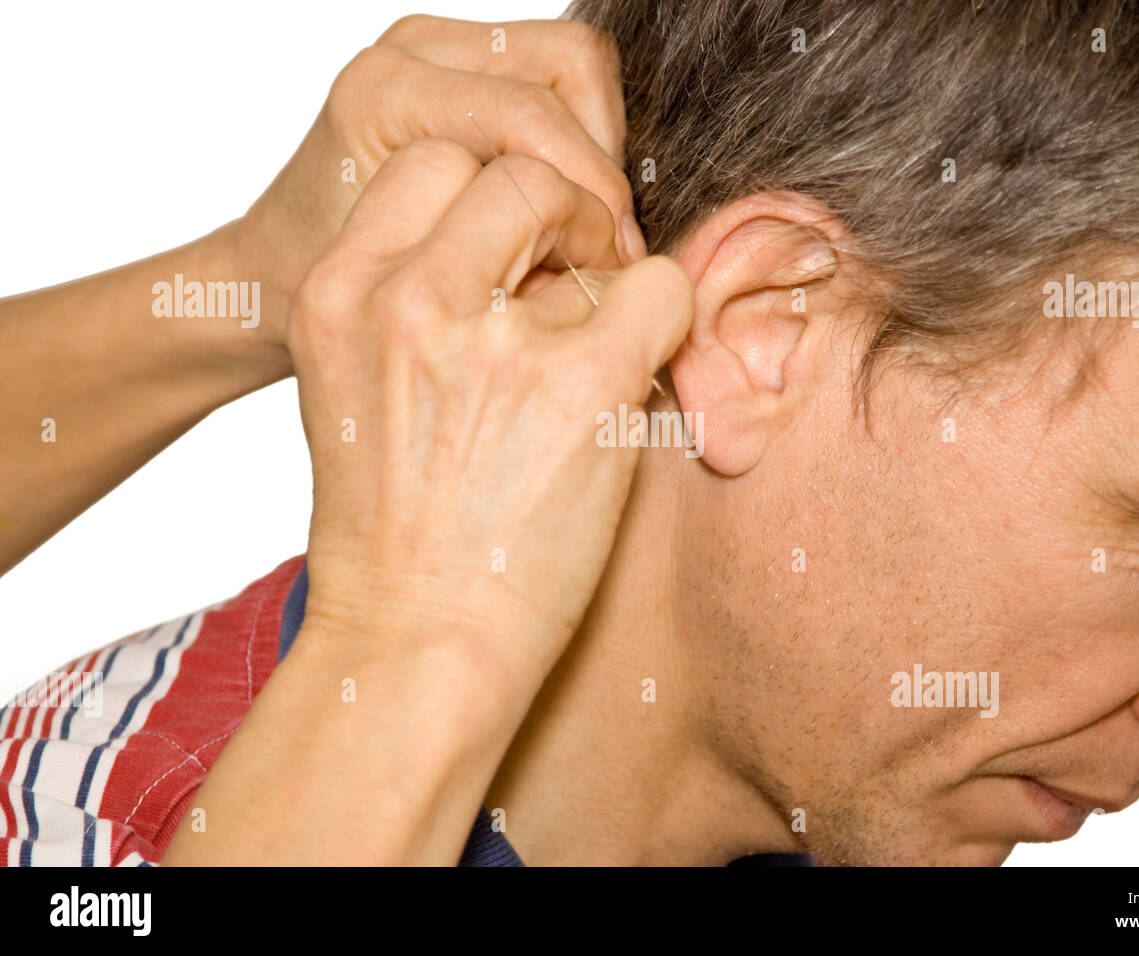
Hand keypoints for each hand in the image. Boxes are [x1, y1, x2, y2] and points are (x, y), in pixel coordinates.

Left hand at [235, 15, 643, 357]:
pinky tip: (564, 212)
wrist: (276, 273)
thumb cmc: (325, 289)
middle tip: (607, 241)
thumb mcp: (415, 288)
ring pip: (576, 69)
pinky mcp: (462, 69)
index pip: (534, 113)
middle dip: (602, 159)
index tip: (614, 257)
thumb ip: (507, 256)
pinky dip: (576, 148)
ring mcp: (439, 51)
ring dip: (596, 152)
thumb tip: (625, 265)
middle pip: (573, 65)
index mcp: (386, 93)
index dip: (593, 187)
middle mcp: (412, 52)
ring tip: (586, 229)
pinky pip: (557, 86)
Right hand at [289, 139, 690, 688]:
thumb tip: (527, 243)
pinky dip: (665, 321)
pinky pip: (660, 288)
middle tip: (576, 278)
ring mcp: (493, 341)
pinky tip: (633, 379)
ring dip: (607, 267)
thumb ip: (413, 297)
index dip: (490, 192)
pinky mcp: (581, 385)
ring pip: (589, 211)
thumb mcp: (357, 384)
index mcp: (337, 290)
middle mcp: (404, 299)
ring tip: (594, 347)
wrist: (416, 641)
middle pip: (511, 168)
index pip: (432, 161)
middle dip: (557, 209)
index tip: (515, 252)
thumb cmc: (396, 526)